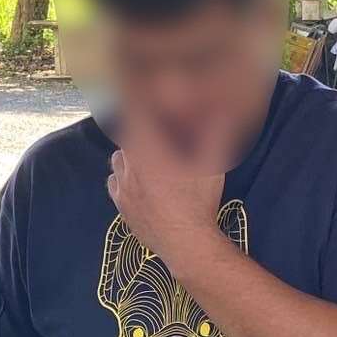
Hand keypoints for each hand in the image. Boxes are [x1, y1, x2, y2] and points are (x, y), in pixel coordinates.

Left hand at [106, 113, 226, 265]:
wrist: (185, 244)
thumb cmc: (198, 201)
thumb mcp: (212, 164)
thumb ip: (215, 133)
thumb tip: (222, 111)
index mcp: (147, 149)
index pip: (133, 113)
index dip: (135, 99)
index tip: (139, 93)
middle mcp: (128, 164)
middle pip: (125, 136)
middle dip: (138, 130)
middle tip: (157, 132)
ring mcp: (121, 187)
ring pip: (118, 159)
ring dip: (130, 153)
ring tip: (149, 157)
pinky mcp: (121, 206)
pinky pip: (115, 182)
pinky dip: (124, 176)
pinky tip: (139, 181)